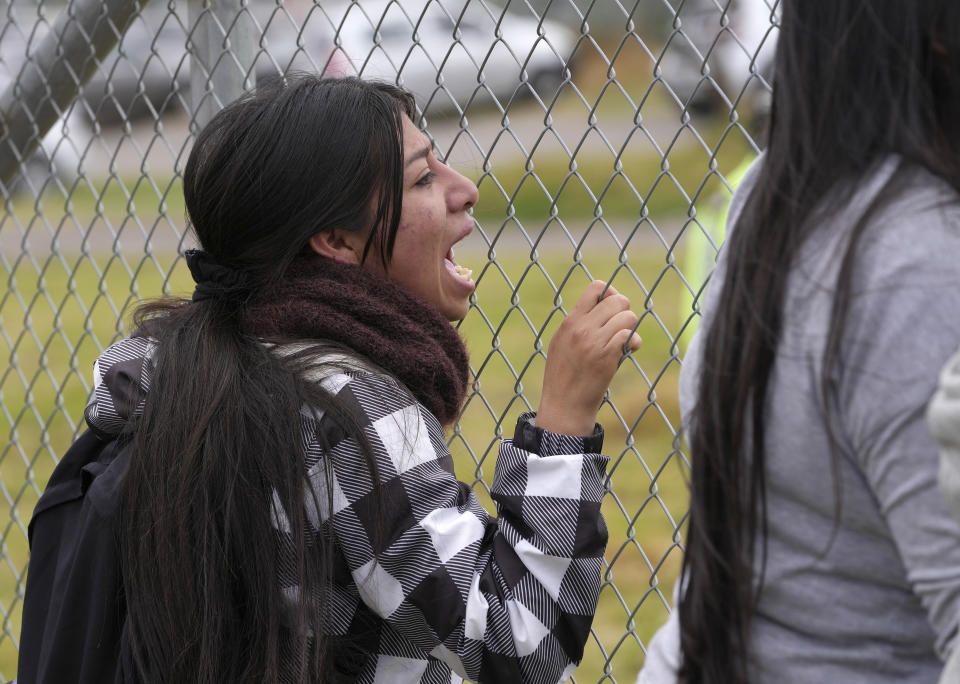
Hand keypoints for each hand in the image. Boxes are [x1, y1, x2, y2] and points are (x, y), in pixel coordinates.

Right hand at [536, 280, 640, 435]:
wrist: (563, 405)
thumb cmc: (563, 375)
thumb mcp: (562, 342)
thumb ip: (579, 323)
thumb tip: (603, 307)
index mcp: (569, 321)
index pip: (596, 287)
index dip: (610, 293)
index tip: (611, 309)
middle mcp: (581, 328)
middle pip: (618, 300)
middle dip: (625, 312)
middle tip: (620, 327)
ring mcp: (594, 342)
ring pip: (628, 317)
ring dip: (631, 328)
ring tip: (624, 341)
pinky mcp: (606, 357)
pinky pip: (629, 336)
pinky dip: (633, 343)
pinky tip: (629, 351)